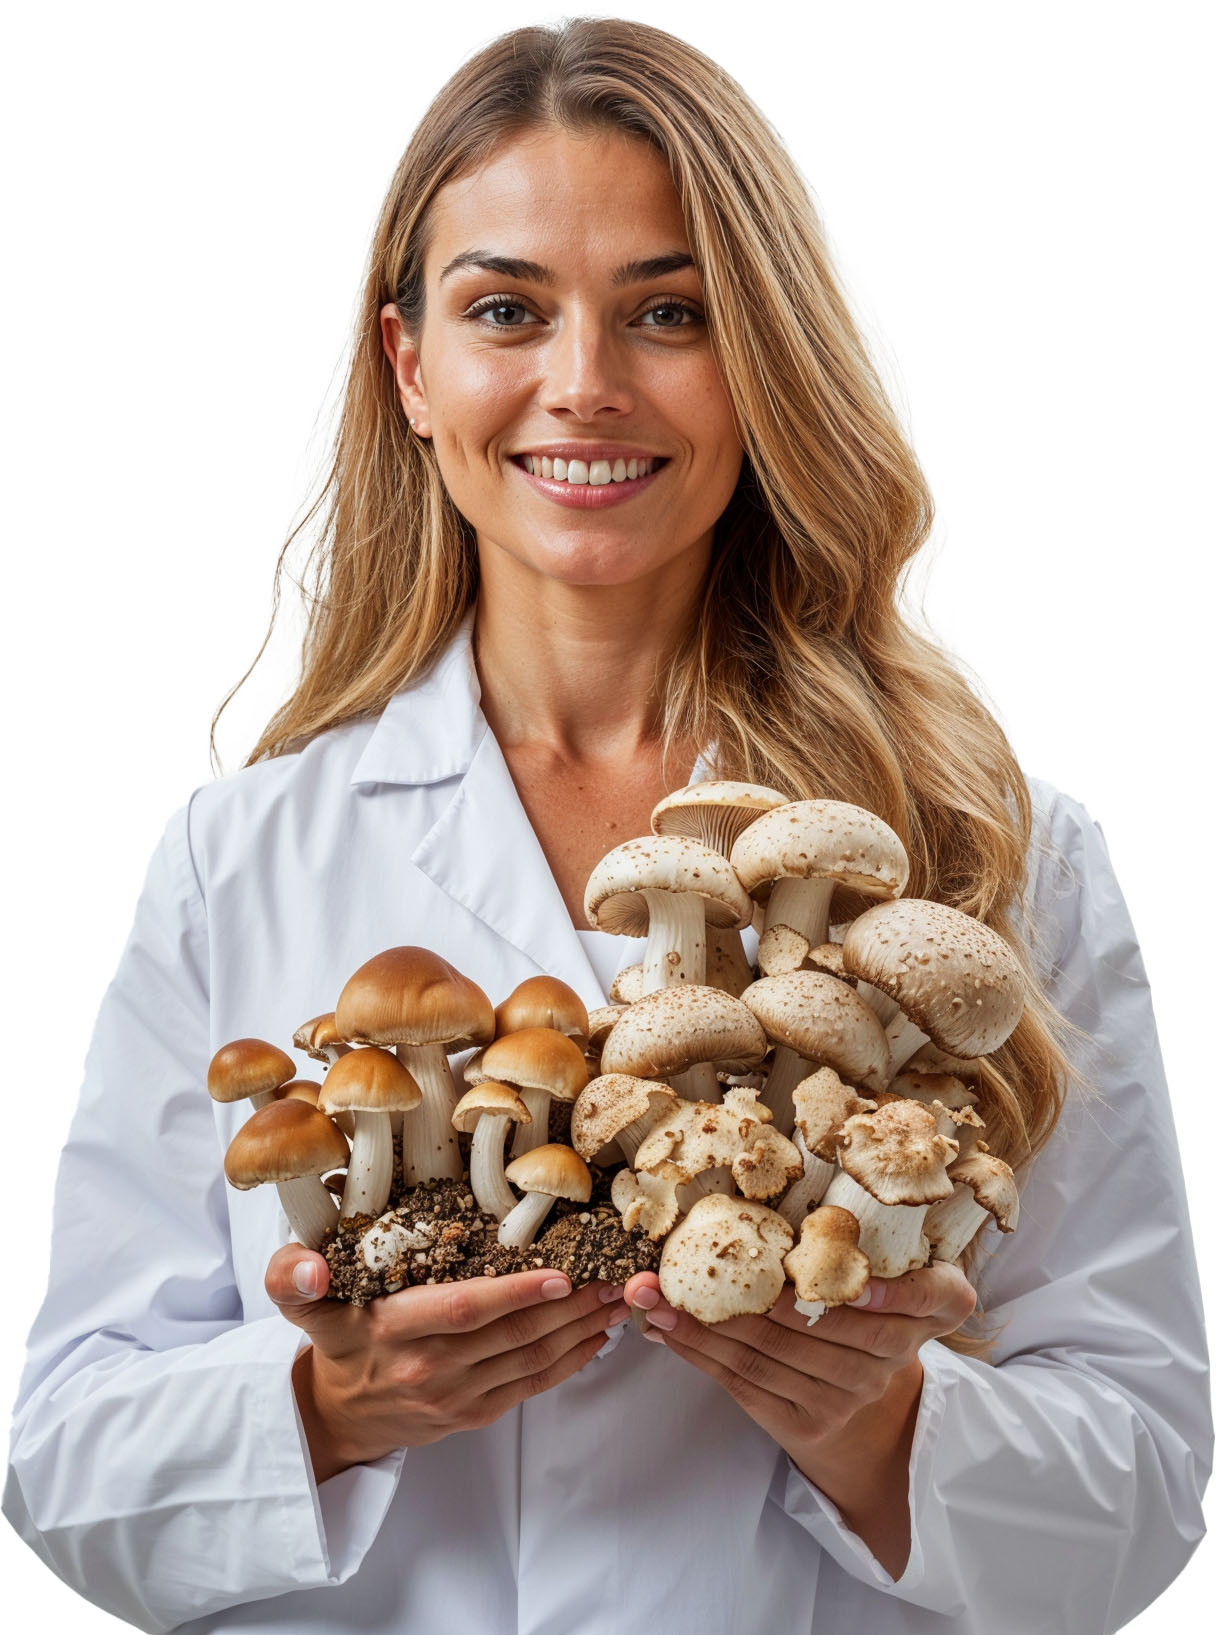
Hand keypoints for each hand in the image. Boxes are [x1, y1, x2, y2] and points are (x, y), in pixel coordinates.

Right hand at [268, 1244, 629, 1482]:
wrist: (338, 1415)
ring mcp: (456, 1395)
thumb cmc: (335, 1341)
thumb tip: (309, 1266)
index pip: (463, 1309)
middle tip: (616, 1274)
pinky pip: (531, 1385)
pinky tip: (597, 1335)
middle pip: (513, 1334)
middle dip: (571, 1304)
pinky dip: (570, 1361)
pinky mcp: (474, 1413)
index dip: (514, 1293)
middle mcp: (429, 1367)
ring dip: (581, 1329)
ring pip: (530, 1359)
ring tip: (620, 1298)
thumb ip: (291, 1276)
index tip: (560, 1272)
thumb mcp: (300, 1305)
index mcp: (394, 1331)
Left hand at [623, 1261, 975, 1575]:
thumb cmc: (864, 1317)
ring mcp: (849, 1395)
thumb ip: (863, 1245)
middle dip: (735, 1294)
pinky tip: (668, 1331)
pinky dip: (701, 1354)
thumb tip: (765, 1199)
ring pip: (767, 1354)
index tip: (820, 1268)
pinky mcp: (811, 1422)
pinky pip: (747, 1384)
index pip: (918, 1296)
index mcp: (927, 1311)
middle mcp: (890, 1359)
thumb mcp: (887, 1281)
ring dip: (702, 1325)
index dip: (879, 1288)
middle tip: (671, 1270)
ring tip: (653, 1300)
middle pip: (808, 1324)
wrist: (871, 1418)